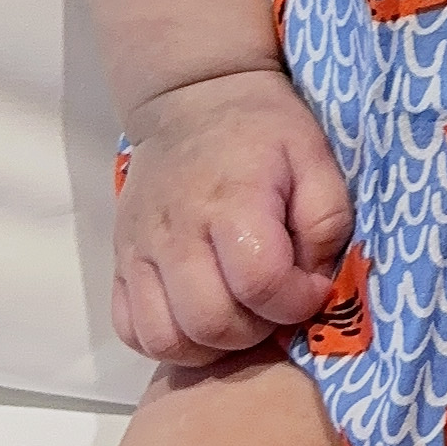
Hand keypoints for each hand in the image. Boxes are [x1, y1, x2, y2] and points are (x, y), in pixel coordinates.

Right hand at [112, 68, 352, 365]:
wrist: (192, 100)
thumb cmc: (263, 129)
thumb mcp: (315, 156)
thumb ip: (327, 221)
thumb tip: (316, 281)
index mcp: (233, 202)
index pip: (260, 283)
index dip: (296, 302)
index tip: (310, 287)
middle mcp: (177, 232)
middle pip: (211, 323)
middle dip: (256, 331)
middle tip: (274, 305)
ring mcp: (139, 251)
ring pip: (164, 339)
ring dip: (210, 345)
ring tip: (238, 315)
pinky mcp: (119, 262)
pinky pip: (131, 330)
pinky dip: (167, 340)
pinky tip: (199, 318)